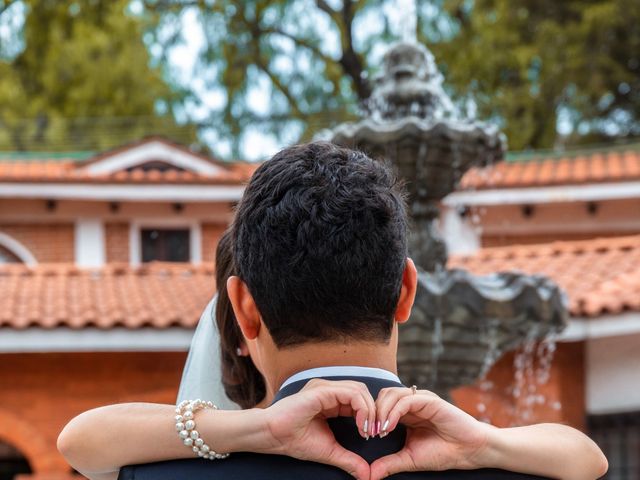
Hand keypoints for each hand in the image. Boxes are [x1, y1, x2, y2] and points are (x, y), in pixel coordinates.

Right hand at [261, 379, 374, 479]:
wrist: (273, 437)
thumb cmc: (295, 440)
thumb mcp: (329, 451)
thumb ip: (348, 460)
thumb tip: (366, 475)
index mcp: (331, 400)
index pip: (359, 400)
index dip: (371, 416)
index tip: (373, 436)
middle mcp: (329, 390)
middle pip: (363, 392)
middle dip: (374, 412)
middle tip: (376, 433)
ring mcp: (325, 388)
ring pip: (359, 390)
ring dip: (370, 411)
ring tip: (368, 431)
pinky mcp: (322, 390)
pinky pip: (350, 393)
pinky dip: (361, 409)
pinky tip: (361, 426)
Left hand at [370, 387, 491, 479]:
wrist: (469, 451)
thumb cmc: (443, 453)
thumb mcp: (410, 459)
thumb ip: (390, 463)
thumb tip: (370, 475)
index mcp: (406, 413)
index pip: (380, 405)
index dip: (371, 418)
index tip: (366, 437)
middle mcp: (411, 402)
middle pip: (382, 396)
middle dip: (373, 412)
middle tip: (369, 432)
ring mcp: (420, 399)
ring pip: (391, 395)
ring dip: (381, 411)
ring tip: (379, 431)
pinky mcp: (429, 400)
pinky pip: (406, 400)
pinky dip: (393, 412)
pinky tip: (388, 427)